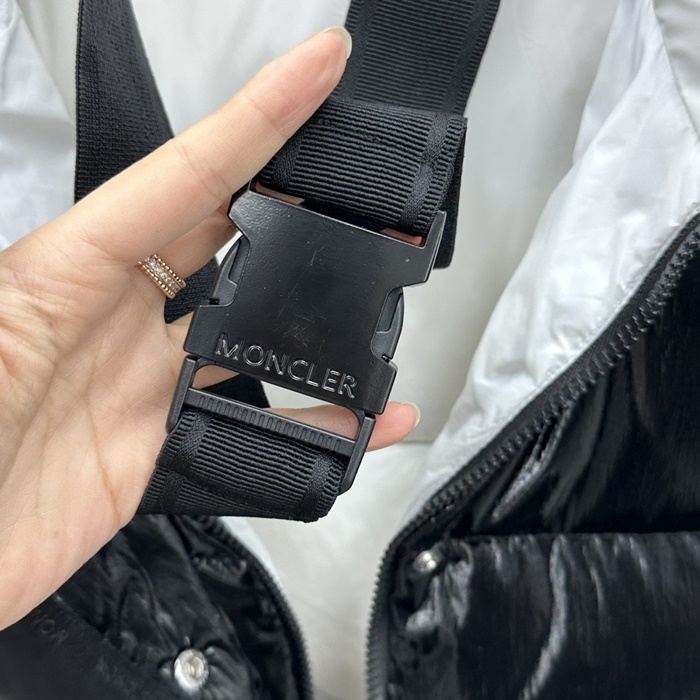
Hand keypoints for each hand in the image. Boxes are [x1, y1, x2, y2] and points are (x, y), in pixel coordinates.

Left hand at [0, 28, 418, 629]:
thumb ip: (21, 296)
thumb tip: (46, 251)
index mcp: (64, 274)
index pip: (182, 177)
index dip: (254, 119)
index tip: (313, 70)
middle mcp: (110, 322)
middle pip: (223, 240)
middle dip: (291, 200)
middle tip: (352, 181)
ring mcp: (138, 388)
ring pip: (247, 339)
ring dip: (311, 326)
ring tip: (369, 307)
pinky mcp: (154, 450)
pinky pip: (248, 428)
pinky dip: (308, 427)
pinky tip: (352, 423)